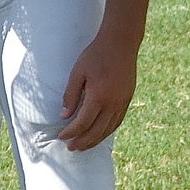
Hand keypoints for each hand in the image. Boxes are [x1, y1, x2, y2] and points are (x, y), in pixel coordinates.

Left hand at [58, 32, 138, 150]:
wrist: (121, 41)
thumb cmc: (96, 54)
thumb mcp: (77, 72)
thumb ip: (70, 95)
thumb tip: (64, 116)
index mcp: (98, 96)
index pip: (82, 123)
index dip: (71, 132)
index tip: (62, 136)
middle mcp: (112, 103)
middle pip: (96, 131)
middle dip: (82, 142)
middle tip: (71, 148)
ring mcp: (122, 102)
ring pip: (108, 129)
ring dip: (95, 140)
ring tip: (83, 146)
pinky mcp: (127, 98)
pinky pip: (117, 121)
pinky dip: (107, 131)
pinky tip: (99, 134)